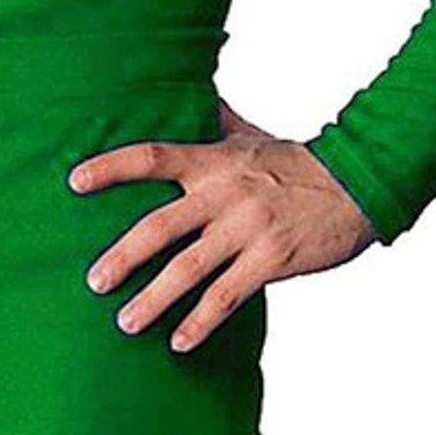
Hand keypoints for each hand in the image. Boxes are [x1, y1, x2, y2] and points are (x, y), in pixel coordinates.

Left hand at [69, 99, 375, 352]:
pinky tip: (179, 343)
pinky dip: (200, 322)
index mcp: (215, 161)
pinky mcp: (271, 260)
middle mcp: (226, 193)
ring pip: (188, 268)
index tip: (74, 183)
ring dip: (153, 300)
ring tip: (125, 324)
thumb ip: (217, 121)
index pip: (153, 157)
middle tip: (94, 282)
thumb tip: (190, 91)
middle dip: (122, 257)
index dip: (111, 168)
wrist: (361, 183)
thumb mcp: (254, 137)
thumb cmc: (300, 164)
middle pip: (159, 225)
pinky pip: (226, 297)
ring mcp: (248, 228)